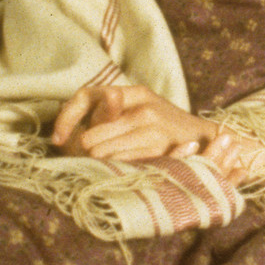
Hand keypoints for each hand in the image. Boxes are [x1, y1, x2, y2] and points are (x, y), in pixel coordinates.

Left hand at [50, 83, 216, 162]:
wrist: (207, 141)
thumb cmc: (166, 130)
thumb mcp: (139, 113)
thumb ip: (108, 116)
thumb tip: (68, 134)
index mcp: (134, 92)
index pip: (86, 96)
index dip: (67, 118)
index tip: (57, 138)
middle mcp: (142, 105)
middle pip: (89, 134)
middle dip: (82, 151)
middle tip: (84, 160)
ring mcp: (151, 126)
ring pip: (101, 152)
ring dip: (97, 164)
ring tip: (103, 168)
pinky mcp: (158, 147)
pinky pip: (119, 163)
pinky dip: (114, 170)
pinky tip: (118, 172)